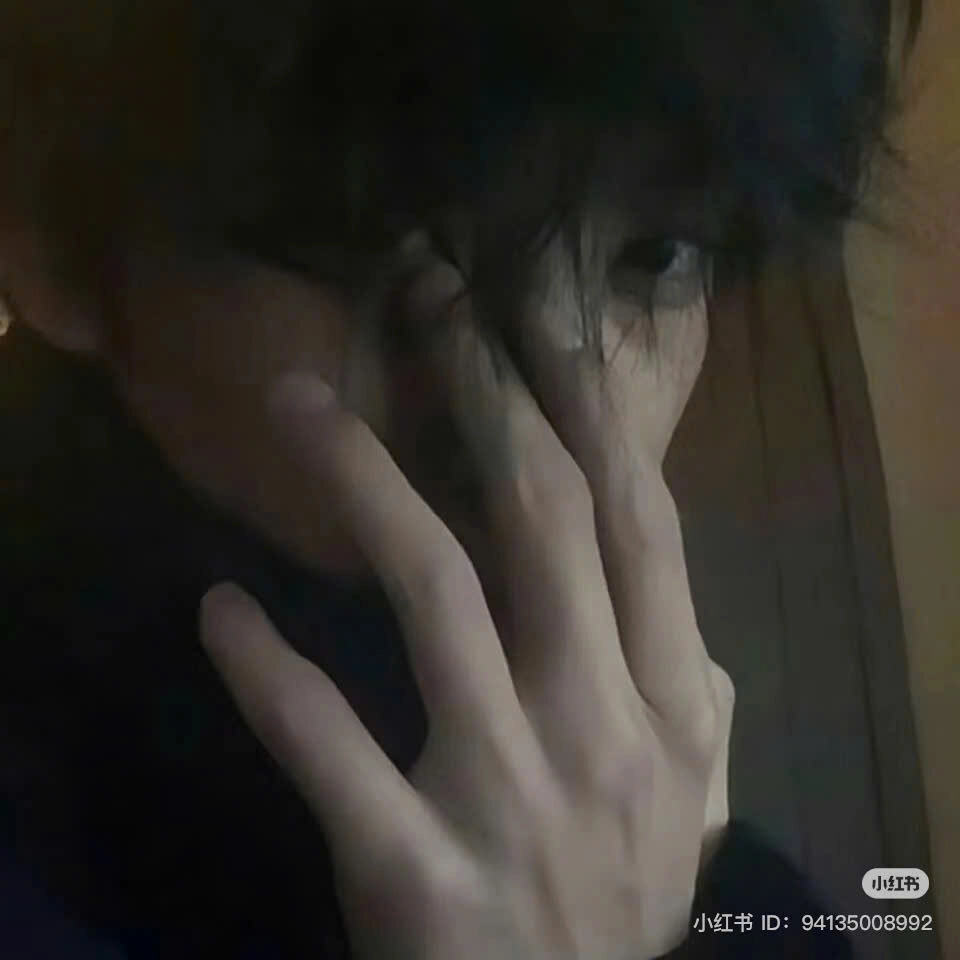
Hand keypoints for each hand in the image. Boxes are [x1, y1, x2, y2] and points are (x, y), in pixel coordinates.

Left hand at [199, 250, 733, 958]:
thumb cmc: (618, 905)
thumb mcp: (692, 804)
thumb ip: (701, 702)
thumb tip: (682, 613)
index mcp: (674, 709)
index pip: (637, 525)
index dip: (590, 412)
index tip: (540, 321)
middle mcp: (602, 731)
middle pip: (539, 522)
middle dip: (485, 396)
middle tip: (430, 303)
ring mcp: (508, 795)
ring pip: (430, 595)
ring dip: (357, 482)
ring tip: (298, 404)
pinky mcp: (413, 865)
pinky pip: (326, 740)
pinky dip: (266, 668)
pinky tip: (220, 608)